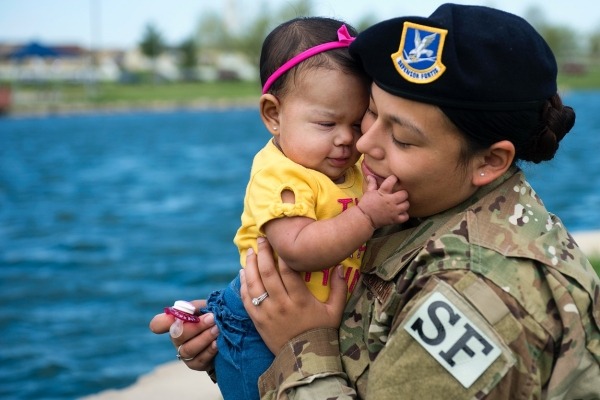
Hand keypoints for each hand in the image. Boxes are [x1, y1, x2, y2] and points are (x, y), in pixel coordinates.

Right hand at [149, 300, 218, 370]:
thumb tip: (189, 309)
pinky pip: (199, 359)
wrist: (229, 333)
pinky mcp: (195, 364)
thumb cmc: (213, 316)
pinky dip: (209, 351)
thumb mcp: (205, 307)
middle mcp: (176, 339)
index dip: (160, 322)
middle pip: (177, 336)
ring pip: (188, 349)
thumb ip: (195, 306)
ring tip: (218, 329)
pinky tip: (218, 343)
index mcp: (175, 322)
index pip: (158, 323)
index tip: (175, 317)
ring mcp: (184, 353)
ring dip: (204, 338)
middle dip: (196, 327)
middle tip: (212, 318)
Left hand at [239, 237, 347, 353]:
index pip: (288, 270)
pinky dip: (243, 285)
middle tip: (261, 240)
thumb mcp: (335, 311)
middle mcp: (282, 304)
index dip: (282, 254)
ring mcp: (267, 313)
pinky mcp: (257, 321)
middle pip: (268, 273)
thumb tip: (340, 266)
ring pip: (254, 284)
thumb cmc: (322, 332)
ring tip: (250, 252)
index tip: (279, 242)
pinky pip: (246, 300)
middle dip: (263, 253)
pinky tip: (243, 273)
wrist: (304, 360)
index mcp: (300, 299)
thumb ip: (339, 288)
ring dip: (250, 265)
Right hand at [358, 175, 408, 227]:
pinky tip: (400, 213)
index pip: (391, 181)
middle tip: (399, 195)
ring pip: (406, 205)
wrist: (364, 219)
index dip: (394, 178)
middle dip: (402, 193)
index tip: (394, 179)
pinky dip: (404, 214)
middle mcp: (390, 201)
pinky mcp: (395, 219)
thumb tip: (370, 175)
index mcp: (383, 193)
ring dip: (404, 204)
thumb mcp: (368, 193)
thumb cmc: (366, 204)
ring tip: (400, 204)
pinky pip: (405, 216)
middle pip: (404, 194)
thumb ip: (372, 184)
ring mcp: (394, 211)